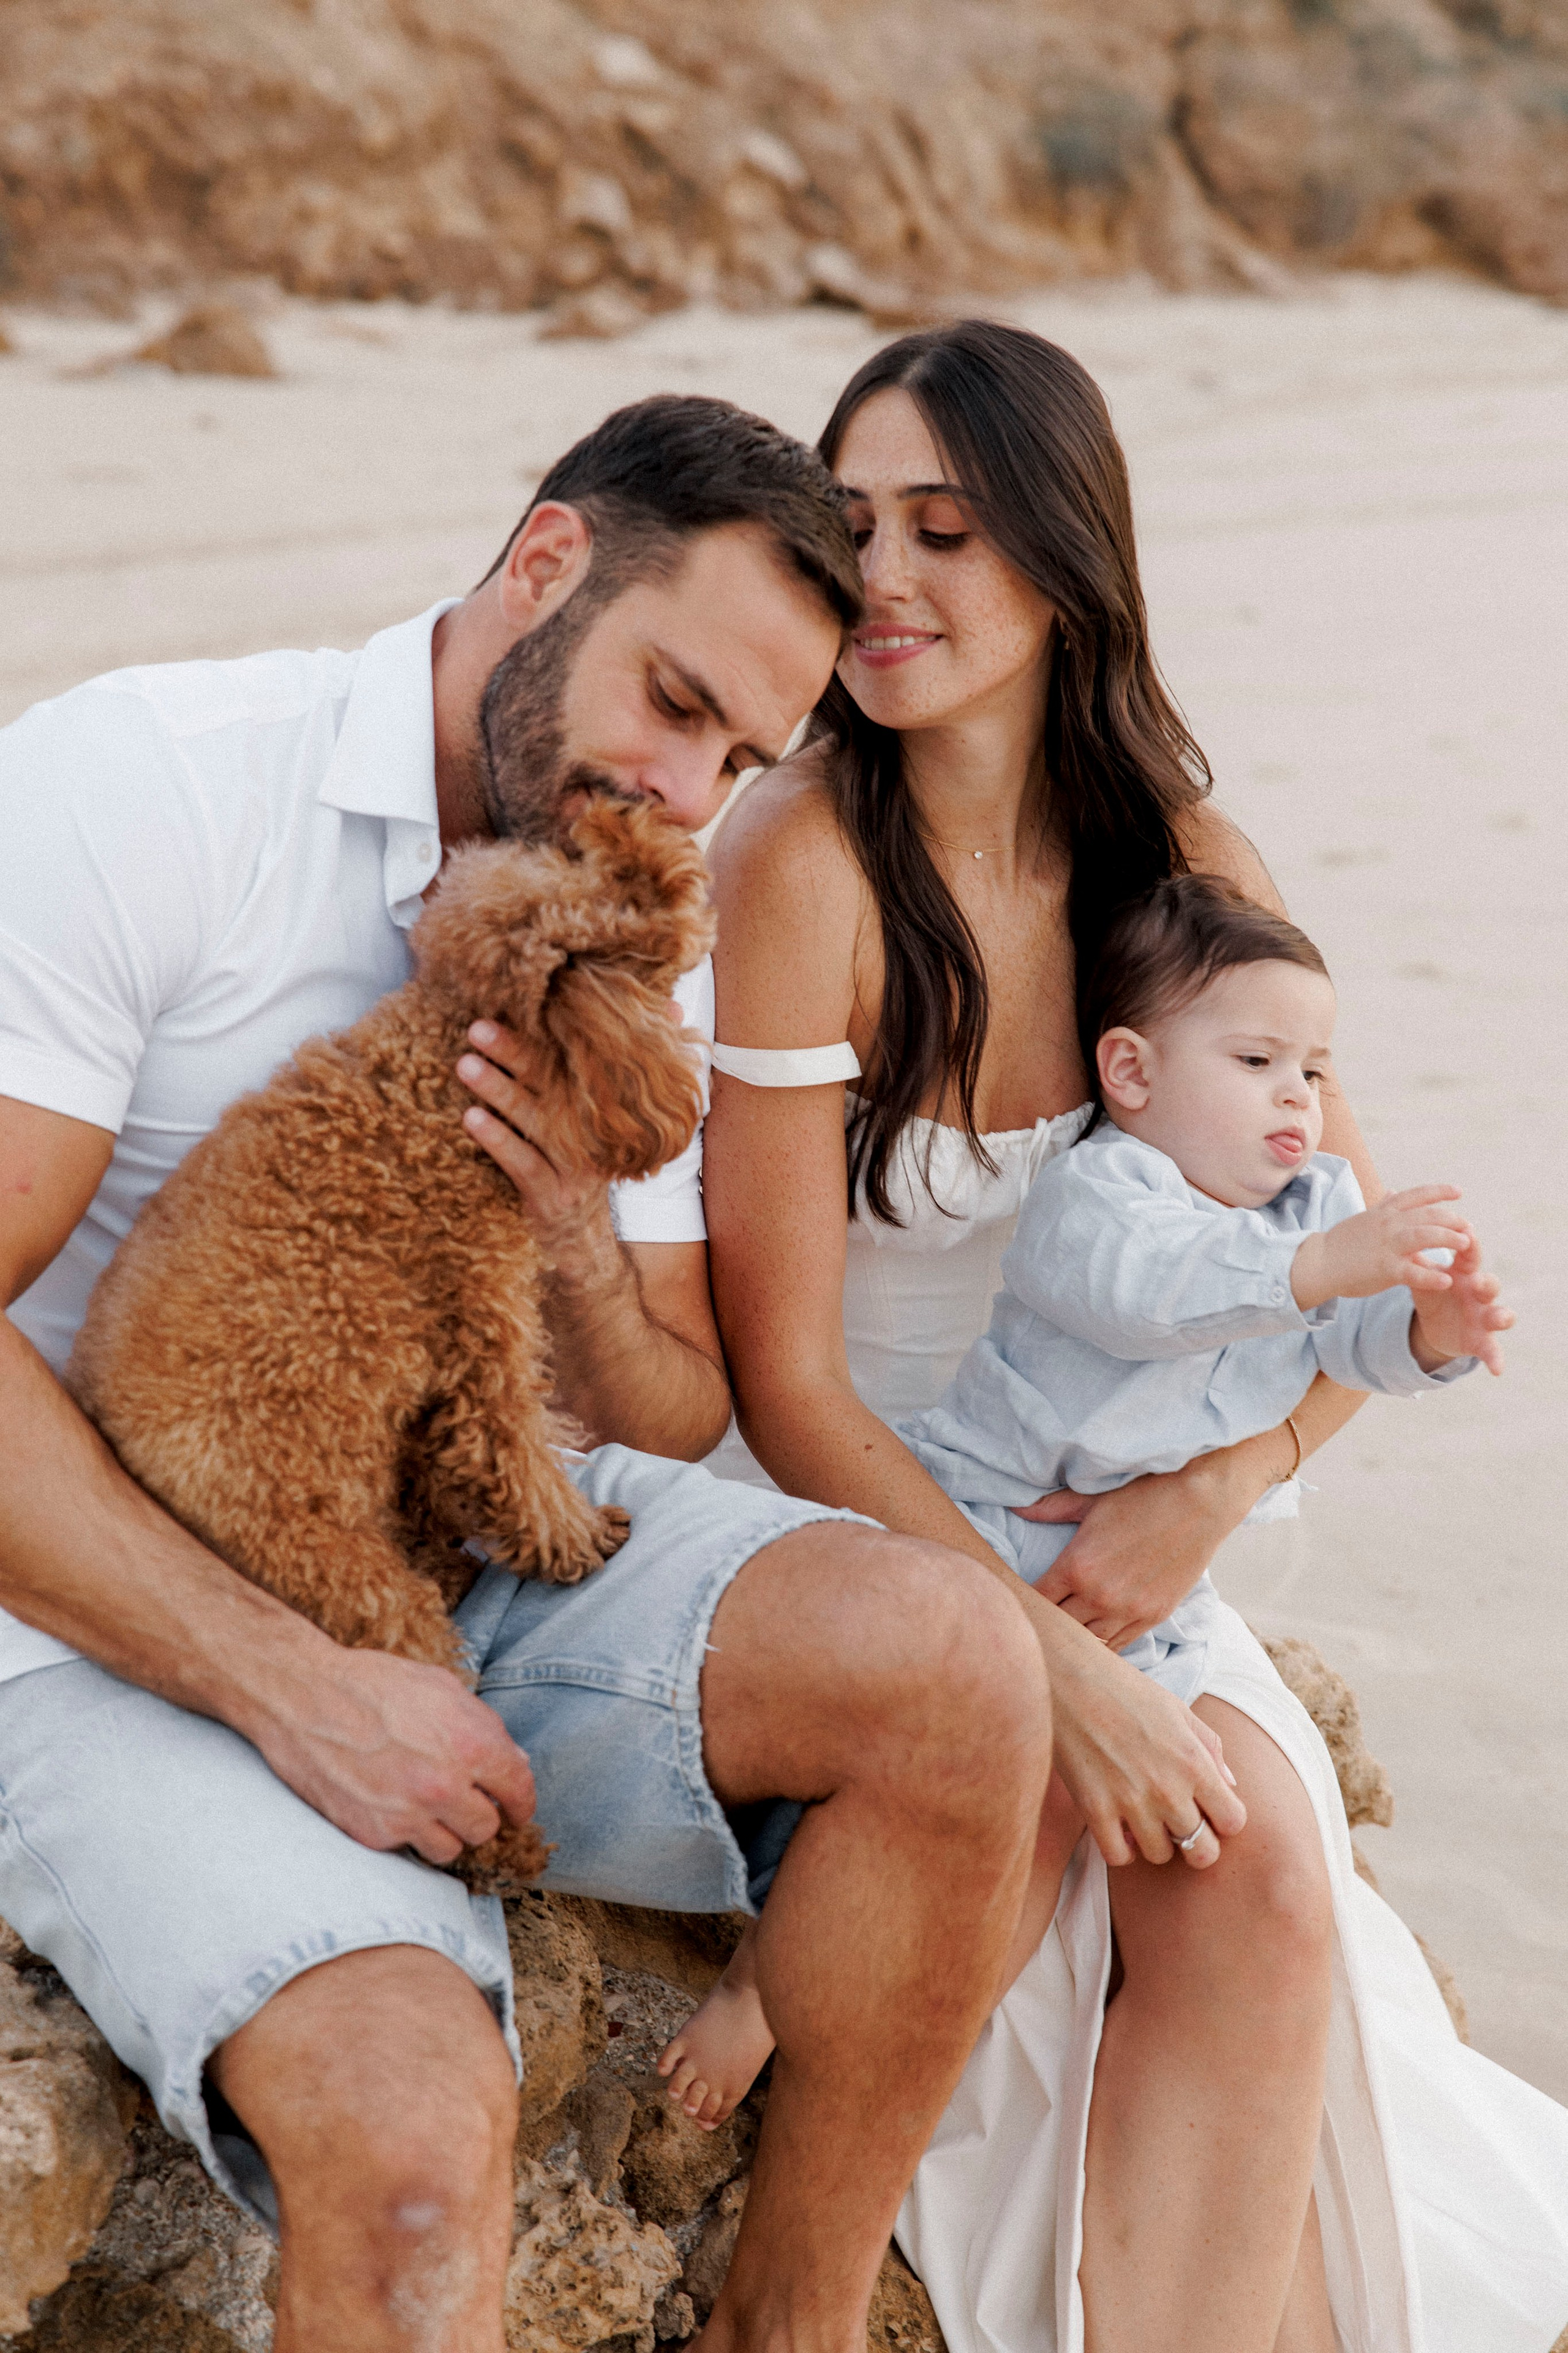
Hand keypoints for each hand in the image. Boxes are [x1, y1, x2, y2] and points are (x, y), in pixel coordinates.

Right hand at [248, 1644, 539, 1865]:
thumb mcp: (441, 1688)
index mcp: (471, 1744)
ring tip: (425, 1807)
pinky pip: (406, 1849)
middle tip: (462, 1800)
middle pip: (486, 1828)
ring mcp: (407, 1815)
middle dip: (479, 1814)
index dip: (522, 1802)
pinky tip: (389, 1804)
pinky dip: (403, 1833)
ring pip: (450, 1849)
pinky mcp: (373, 1833)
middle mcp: (444, 1786)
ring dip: (444, 1831)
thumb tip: (515, 1762)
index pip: (518, 1790)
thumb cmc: (373, 1684)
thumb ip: (483, 1727)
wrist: (302, 1696)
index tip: (517, 1810)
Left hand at [456, 1018, 617, 1280]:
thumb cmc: (587, 1162)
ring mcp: (574, 1166)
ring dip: (499, 1090)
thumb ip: (636, 1062)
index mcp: (608, 1104)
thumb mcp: (615, 1114)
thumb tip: (677, 1008)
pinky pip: (523, 1162)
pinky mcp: (552, 1195)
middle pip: (553, 1083)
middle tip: (479, 1026)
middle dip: (515, 1051)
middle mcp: (595, 1133)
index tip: (522, 999)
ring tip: (465, 1064)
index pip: (581, 1058)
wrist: (584, 1240)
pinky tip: (471, 1118)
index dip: (551, 1029)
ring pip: (536, 1120)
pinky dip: (497, 1139)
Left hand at [1017, 1453, 1253, 1650]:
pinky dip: (1102, 1645)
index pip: (1035, 1600)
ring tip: (1064, 1636)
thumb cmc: (1143, 1496)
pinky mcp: (1153, 1617)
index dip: (1023, 1602)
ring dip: (1074, 1639)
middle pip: (1057, 1628)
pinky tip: (1093, 1641)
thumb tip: (1015, 1506)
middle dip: (1045, 1624)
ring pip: (1087, 1645)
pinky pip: (1118, 1645)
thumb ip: (1050, 1508)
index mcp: (1077, 1566)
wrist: (1201, 1503)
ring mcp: (1128, 1611)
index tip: (1017, 1600)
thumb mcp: (1091, 1500)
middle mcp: (1099, 1596)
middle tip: (1036, 1622)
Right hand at [1039, 1612, 1246, 1869]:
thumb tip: (1230, 1785)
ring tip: (1145, 1816)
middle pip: (1202, 1852)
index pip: (1233, 1821)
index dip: (1224, 1820)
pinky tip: (1119, 1824)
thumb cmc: (1124, 1689)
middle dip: (1197, 1843)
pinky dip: (1122, 1847)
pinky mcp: (1094, 1809)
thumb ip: (1210, 1748)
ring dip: (1157, 1841)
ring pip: (1161, 1856)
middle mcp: (1167, 1788)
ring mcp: (1130, 1802)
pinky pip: (1119, 1857)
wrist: (1067, 1677)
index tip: (1209, 1811)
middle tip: (1180, 1825)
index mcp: (1194, 1761)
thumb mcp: (1177, 1709)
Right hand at [1291, 1184, 1472, 1310]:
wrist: (1318, 1263)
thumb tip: (1393, 1191)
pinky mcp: (1385, 1269)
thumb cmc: (1341, 1243)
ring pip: (1425, 1235)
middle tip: (1467, 1227)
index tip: (1459, 1192)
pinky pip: (1413, 1272)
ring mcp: (1387, 1245)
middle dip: (1452, 1219)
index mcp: (1384, 1212)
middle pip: (1428, 1214)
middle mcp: (1388, 1224)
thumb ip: (1382, 1205)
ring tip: (1466, 1245)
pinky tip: (1447, 1280)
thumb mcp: (1363, 1218)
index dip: (1439, 1192)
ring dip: (1449, 1237)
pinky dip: (1432, 1276)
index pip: (1416, 1195)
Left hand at [1410, 1228, 1512, 1374]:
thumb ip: (1416, 1261)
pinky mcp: (1482, 1340)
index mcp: (1463, 1273)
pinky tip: (1498, 1370)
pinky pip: (1492, 1350)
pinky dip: (1496, 1359)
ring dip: (1502, 1316)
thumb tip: (1401, 1236)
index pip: (1469, 1254)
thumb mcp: (1423, 1278)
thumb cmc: (1432, 1290)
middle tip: (1477, 1280)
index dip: (1469, 1243)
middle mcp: (1478, 1293)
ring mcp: (1483, 1316)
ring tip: (1501, 1318)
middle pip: (1490, 1283)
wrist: (1435, 1323)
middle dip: (1486, 1281)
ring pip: (1500, 1314)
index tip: (1467, 1230)